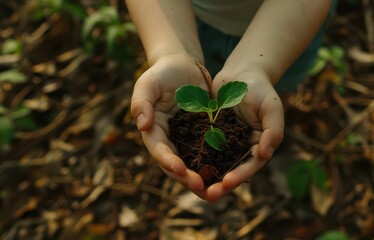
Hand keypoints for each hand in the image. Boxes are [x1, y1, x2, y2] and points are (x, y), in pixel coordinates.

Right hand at [130, 54, 209, 194]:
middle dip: (187, 178)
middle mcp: (169, 140)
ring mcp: (186, 140)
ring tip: (214, 191)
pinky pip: (208, 153)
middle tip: (201, 188)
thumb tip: (142, 125)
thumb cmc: (162, 72)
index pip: (159, 150)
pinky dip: (215, 164)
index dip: (168, 161)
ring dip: (202, 179)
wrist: (183, 66)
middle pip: (176, 165)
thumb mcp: (148, 82)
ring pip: (193, 164)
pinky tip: (228, 173)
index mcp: (154, 131)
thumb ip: (141, 102)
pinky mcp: (202, 136)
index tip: (180, 169)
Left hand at [204, 67, 284, 201]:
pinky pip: (200, 148)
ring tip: (193, 187)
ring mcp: (224, 142)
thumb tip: (265, 154)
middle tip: (208, 195)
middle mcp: (241, 148)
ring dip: (205, 177)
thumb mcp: (271, 106)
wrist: (240, 73)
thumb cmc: (260, 88)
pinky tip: (181, 166)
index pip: (250, 165)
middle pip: (231, 170)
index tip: (227, 183)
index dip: (239, 176)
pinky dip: (193, 158)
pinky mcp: (209, 134)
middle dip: (220, 184)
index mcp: (258, 145)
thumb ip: (273, 129)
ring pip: (214, 164)